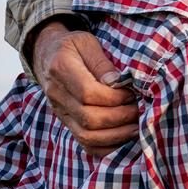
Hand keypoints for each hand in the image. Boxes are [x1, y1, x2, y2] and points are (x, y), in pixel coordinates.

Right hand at [33, 21, 137, 155]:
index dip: (115, 98)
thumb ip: (102, 62)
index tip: (133, 93)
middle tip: (140, 110)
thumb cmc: (72, 46)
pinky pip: (85, 144)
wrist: (47, 55)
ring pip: (86, 136)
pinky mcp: (66, 123)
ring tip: (138, 125)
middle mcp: (57, 95)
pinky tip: (125, 136)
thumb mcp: (87, 42)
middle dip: (120, 117)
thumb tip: (118, 82)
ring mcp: (60, 112)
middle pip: (89, 118)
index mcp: (61, 69)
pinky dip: (107, 146)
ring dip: (117, 135)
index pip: (88, 93)